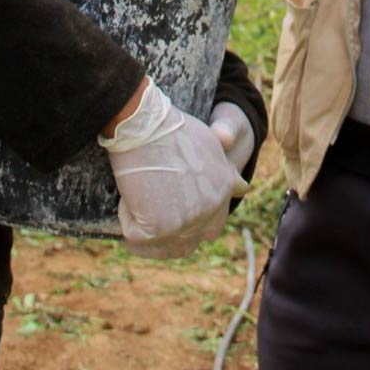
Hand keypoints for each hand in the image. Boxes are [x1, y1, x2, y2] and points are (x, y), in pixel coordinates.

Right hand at [101, 80, 249, 258]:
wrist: (146, 124)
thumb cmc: (172, 129)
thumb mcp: (211, 146)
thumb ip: (227, 173)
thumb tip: (244, 189)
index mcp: (223, 193)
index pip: (211, 227)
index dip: (187, 222)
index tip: (168, 212)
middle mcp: (209, 212)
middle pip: (187, 242)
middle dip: (168, 235)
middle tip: (147, 218)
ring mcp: (185, 223)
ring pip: (161, 246)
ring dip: (146, 234)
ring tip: (133, 213)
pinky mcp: (158, 229)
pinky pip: (135, 236)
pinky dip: (127, 221)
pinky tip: (125, 201)